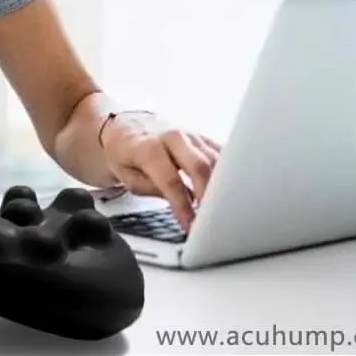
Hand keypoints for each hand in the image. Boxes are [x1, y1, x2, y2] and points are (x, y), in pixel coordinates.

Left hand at [100, 112, 221, 230]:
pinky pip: (222, 155)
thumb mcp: (128, 177)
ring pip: (216, 160)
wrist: (126, 129)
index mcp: (149, 147)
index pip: (171, 180)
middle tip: (211, 219)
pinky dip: (228, 174)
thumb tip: (182, 205)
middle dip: (209, 195)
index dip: (183, 206)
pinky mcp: (203, 138)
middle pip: (200, 166)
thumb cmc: (126, 154)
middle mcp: (173, 137)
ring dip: (221, 187)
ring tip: (221, 211)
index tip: (191, 226)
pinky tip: (229, 192)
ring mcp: (191, 136)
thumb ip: (153, 190)